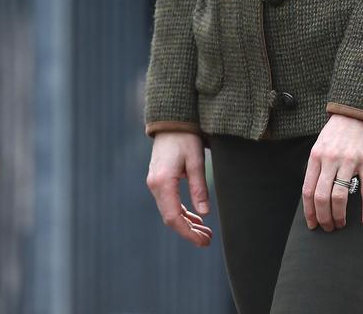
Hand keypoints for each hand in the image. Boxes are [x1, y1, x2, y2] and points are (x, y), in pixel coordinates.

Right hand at [146, 131, 212, 247]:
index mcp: (163, 181)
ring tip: (205, 232)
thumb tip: (205, 214)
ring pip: (169, 211)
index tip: (203, 241)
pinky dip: (181, 212)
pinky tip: (196, 218)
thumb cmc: (185, 137)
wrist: (171, 121)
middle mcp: (155, 185)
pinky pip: (168, 202)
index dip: (188, 233)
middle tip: (208, 240)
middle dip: (189, 231)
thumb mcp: (196, 160)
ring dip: (186, 223)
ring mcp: (154, 183)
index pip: (173, 217)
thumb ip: (199, 187)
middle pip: (170, 217)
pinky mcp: (158, 180)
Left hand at [302, 114, 362, 231]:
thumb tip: (312, 192)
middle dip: (323, 218)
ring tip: (341, 224)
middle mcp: (330, 159)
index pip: (308, 190)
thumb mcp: (321, 143)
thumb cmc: (339, 129)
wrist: (361, 110)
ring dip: (339, 215)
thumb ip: (316, 165)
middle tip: (328, 228)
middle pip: (322, 197)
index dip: (309, 211)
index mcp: (316, 155)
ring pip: (340, 196)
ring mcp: (349, 160)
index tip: (312, 225)